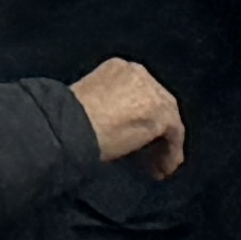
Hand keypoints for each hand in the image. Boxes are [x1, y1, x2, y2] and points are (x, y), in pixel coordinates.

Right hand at [74, 59, 188, 175]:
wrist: (68, 125)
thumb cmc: (67, 120)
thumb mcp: (90, 108)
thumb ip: (109, 111)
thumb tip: (118, 130)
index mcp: (119, 69)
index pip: (138, 93)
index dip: (138, 118)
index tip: (134, 140)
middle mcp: (139, 74)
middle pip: (157, 104)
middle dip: (155, 131)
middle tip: (148, 156)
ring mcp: (153, 92)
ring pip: (168, 119)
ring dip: (162, 145)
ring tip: (155, 168)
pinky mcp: (161, 113)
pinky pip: (174, 134)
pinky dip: (170, 154)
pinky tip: (161, 170)